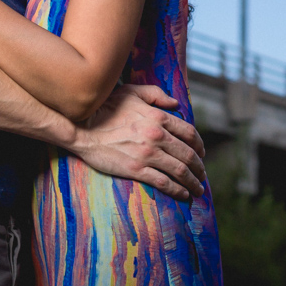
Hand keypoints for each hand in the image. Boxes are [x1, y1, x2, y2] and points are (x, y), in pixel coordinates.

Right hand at [65, 84, 206, 200]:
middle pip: (188, 154)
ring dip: (193, 181)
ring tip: (198, 189)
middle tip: (202, 175)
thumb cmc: (106, 107)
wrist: (83, 128)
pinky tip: (183, 194)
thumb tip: (176, 104)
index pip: (189, 133)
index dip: (199, 145)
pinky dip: (177, 190)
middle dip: (199, 167)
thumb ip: (157, 95)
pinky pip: (163, 182)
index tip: (202, 153)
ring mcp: (148, 154)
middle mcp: (157, 136)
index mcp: (159, 117)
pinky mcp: (136, 170)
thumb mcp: (132, 92)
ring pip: (180, 170)